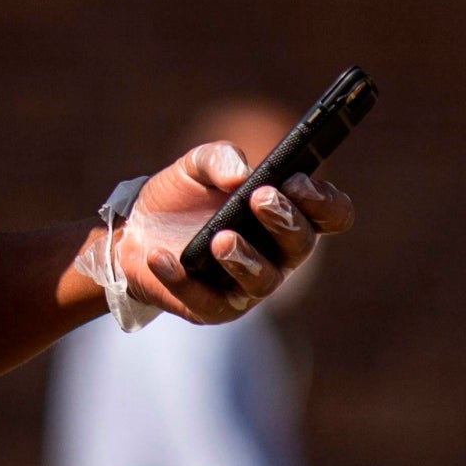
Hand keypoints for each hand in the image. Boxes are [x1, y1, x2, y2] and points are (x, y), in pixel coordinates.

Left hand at [107, 141, 354, 323]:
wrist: (135, 228)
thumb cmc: (182, 196)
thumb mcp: (196, 166)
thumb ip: (219, 157)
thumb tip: (241, 173)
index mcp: (286, 214)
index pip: (330, 215)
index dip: (323, 201)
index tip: (297, 182)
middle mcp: (277, 253)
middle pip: (301, 244)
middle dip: (285, 220)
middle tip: (260, 198)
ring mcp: (248, 285)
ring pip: (263, 280)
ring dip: (245, 258)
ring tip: (221, 239)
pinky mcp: (213, 308)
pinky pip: (207, 301)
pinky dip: (183, 280)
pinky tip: (161, 257)